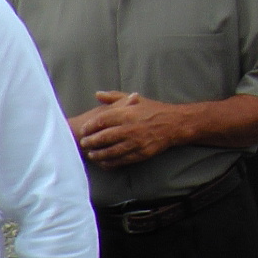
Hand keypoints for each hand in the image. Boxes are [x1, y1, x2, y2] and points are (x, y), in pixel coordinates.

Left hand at [67, 91, 185, 166]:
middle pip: (104, 137)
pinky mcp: (141, 153)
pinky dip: (111, 162)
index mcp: (127, 113)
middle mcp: (130, 128)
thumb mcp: (135, 99)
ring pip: (111, 151)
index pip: (102, 121)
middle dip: (91, 142)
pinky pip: (122, 160)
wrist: (174, 123)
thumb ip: (115, 97)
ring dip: (98, 154)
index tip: (83, 130)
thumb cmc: (153, 110)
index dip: (90, 127)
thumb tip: (97, 94)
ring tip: (91, 154)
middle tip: (83, 143)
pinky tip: (104, 162)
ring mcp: (136, 142)